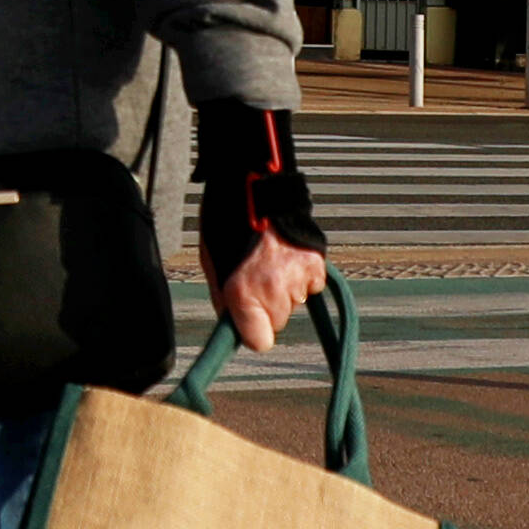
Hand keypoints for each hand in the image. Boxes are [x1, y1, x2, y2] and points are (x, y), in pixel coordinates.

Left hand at [214, 231, 328, 352]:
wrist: (253, 186)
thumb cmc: (228, 223)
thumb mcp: (213, 265)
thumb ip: (224, 300)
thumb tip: (232, 324)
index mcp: (243, 293)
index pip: (259, 341)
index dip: (253, 332)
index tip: (250, 325)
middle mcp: (272, 290)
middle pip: (277, 321)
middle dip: (268, 306)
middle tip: (257, 277)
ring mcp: (297, 277)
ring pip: (293, 303)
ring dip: (285, 289)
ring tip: (271, 260)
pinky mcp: (316, 265)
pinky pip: (311, 286)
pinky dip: (302, 276)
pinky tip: (288, 256)